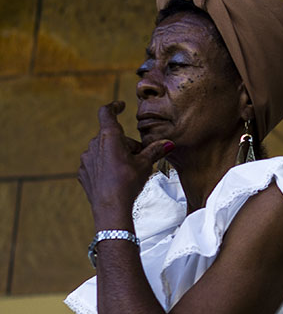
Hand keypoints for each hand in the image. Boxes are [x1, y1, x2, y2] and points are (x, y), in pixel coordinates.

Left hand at [78, 101, 172, 223]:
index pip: (107, 113)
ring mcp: (87, 159)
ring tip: (128, 171)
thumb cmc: (128, 183)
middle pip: (112, 136)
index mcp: (110, 138)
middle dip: (126, 144)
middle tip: (140, 157)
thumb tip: (168, 143)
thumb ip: (155, 150)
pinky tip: (115, 179)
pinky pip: (96, 163)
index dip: (114, 107)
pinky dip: (106, 166)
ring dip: (116, 155)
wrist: (111, 207)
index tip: (120, 106)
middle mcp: (94, 145)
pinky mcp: (84, 172)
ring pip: (104, 150)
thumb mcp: (145, 165)